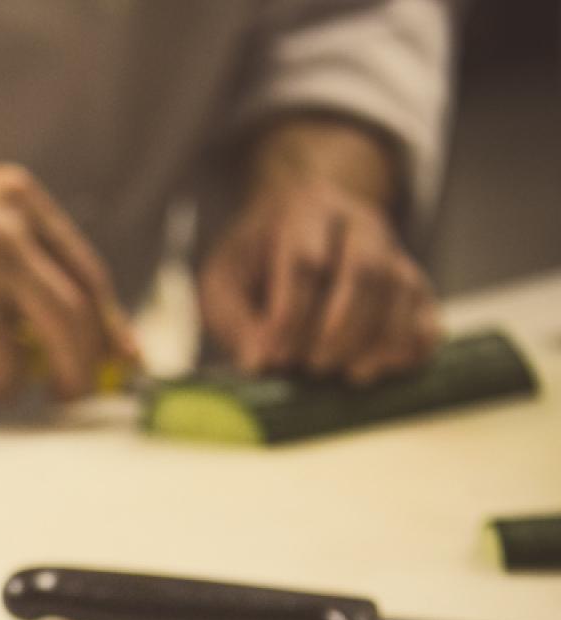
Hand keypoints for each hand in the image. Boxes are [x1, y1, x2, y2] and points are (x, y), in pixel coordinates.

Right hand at [0, 164, 138, 399]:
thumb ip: (35, 263)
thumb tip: (104, 343)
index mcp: (18, 201)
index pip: (87, 277)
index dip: (111, 330)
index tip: (124, 365)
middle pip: (68, 323)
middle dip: (76, 372)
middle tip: (68, 392)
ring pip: (11, 366)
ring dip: (1, 385)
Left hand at [200, 181, 438, 385]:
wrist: (296, 233)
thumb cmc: (252, 266)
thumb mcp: (223, 284)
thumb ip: (234, 320)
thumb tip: (260, 362)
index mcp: (302, 212)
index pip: (305, 262)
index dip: (291, 314)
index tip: (274, 358)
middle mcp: (357, 221)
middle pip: (364, 271)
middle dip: (340, 327)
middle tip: (315, 366)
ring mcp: (392, 247)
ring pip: (401, 289)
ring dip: (379, 339)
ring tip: (350, 375)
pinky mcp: (413, 278)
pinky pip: (428, 307)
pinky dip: (416, 341)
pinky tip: (390, 368)